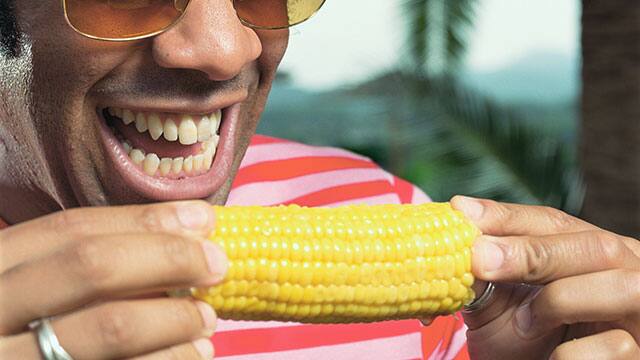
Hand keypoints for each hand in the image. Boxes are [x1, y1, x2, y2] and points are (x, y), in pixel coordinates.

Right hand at [0, 201, 226, 358]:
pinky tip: (193, 354)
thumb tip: (185, 234)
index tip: (203, 220)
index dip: (145, 220)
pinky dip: (167, 359)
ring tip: (207, 319)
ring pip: (108, 326)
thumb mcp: (34, 288)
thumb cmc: (27, 328)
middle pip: (92, 266)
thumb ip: (84, 267)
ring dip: (175, 318)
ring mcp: (13, 359)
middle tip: (218, 264)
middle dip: (168, 258)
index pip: (72, 229)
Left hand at [451, 196, 639, 359]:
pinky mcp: (639, 355)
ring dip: (559, 300)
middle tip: (479, 258)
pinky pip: (615, 347)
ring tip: (523, 324)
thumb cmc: (522, 342)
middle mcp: (627, 274)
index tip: (463, 212)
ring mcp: (639, 316)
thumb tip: (451, 238)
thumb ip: (487, 273)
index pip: (555, 222)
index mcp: (591, 253)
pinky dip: (571, 354)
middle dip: (533, 251)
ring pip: (622, 288)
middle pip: (596, 247)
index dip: (509, 216)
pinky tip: (552, 358)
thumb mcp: (500, 302)